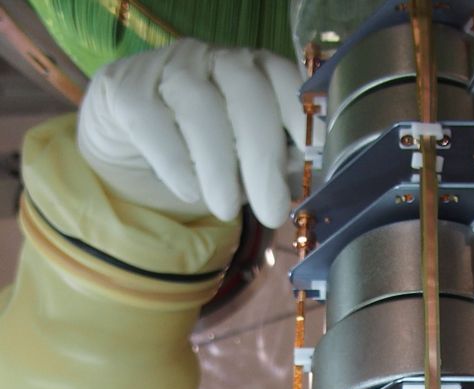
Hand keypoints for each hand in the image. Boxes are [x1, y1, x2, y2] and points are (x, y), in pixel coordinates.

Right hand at [78, 39, 313, 227]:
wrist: (128, 151)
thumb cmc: (201, 156)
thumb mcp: (244, 163)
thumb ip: (275, 163)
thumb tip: (302, 176)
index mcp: (256, 73)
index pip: (285, 79)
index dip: (301, 115)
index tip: (315, 156)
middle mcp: (216, 61)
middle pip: (246, 91)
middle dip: (262, 155)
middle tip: (272, 211)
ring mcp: (169, 68)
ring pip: (198, 104)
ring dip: (218, 165)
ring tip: (226, 209)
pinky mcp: (126, 88)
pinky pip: (151, 119)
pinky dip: (174, 161)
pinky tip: (187, 190)